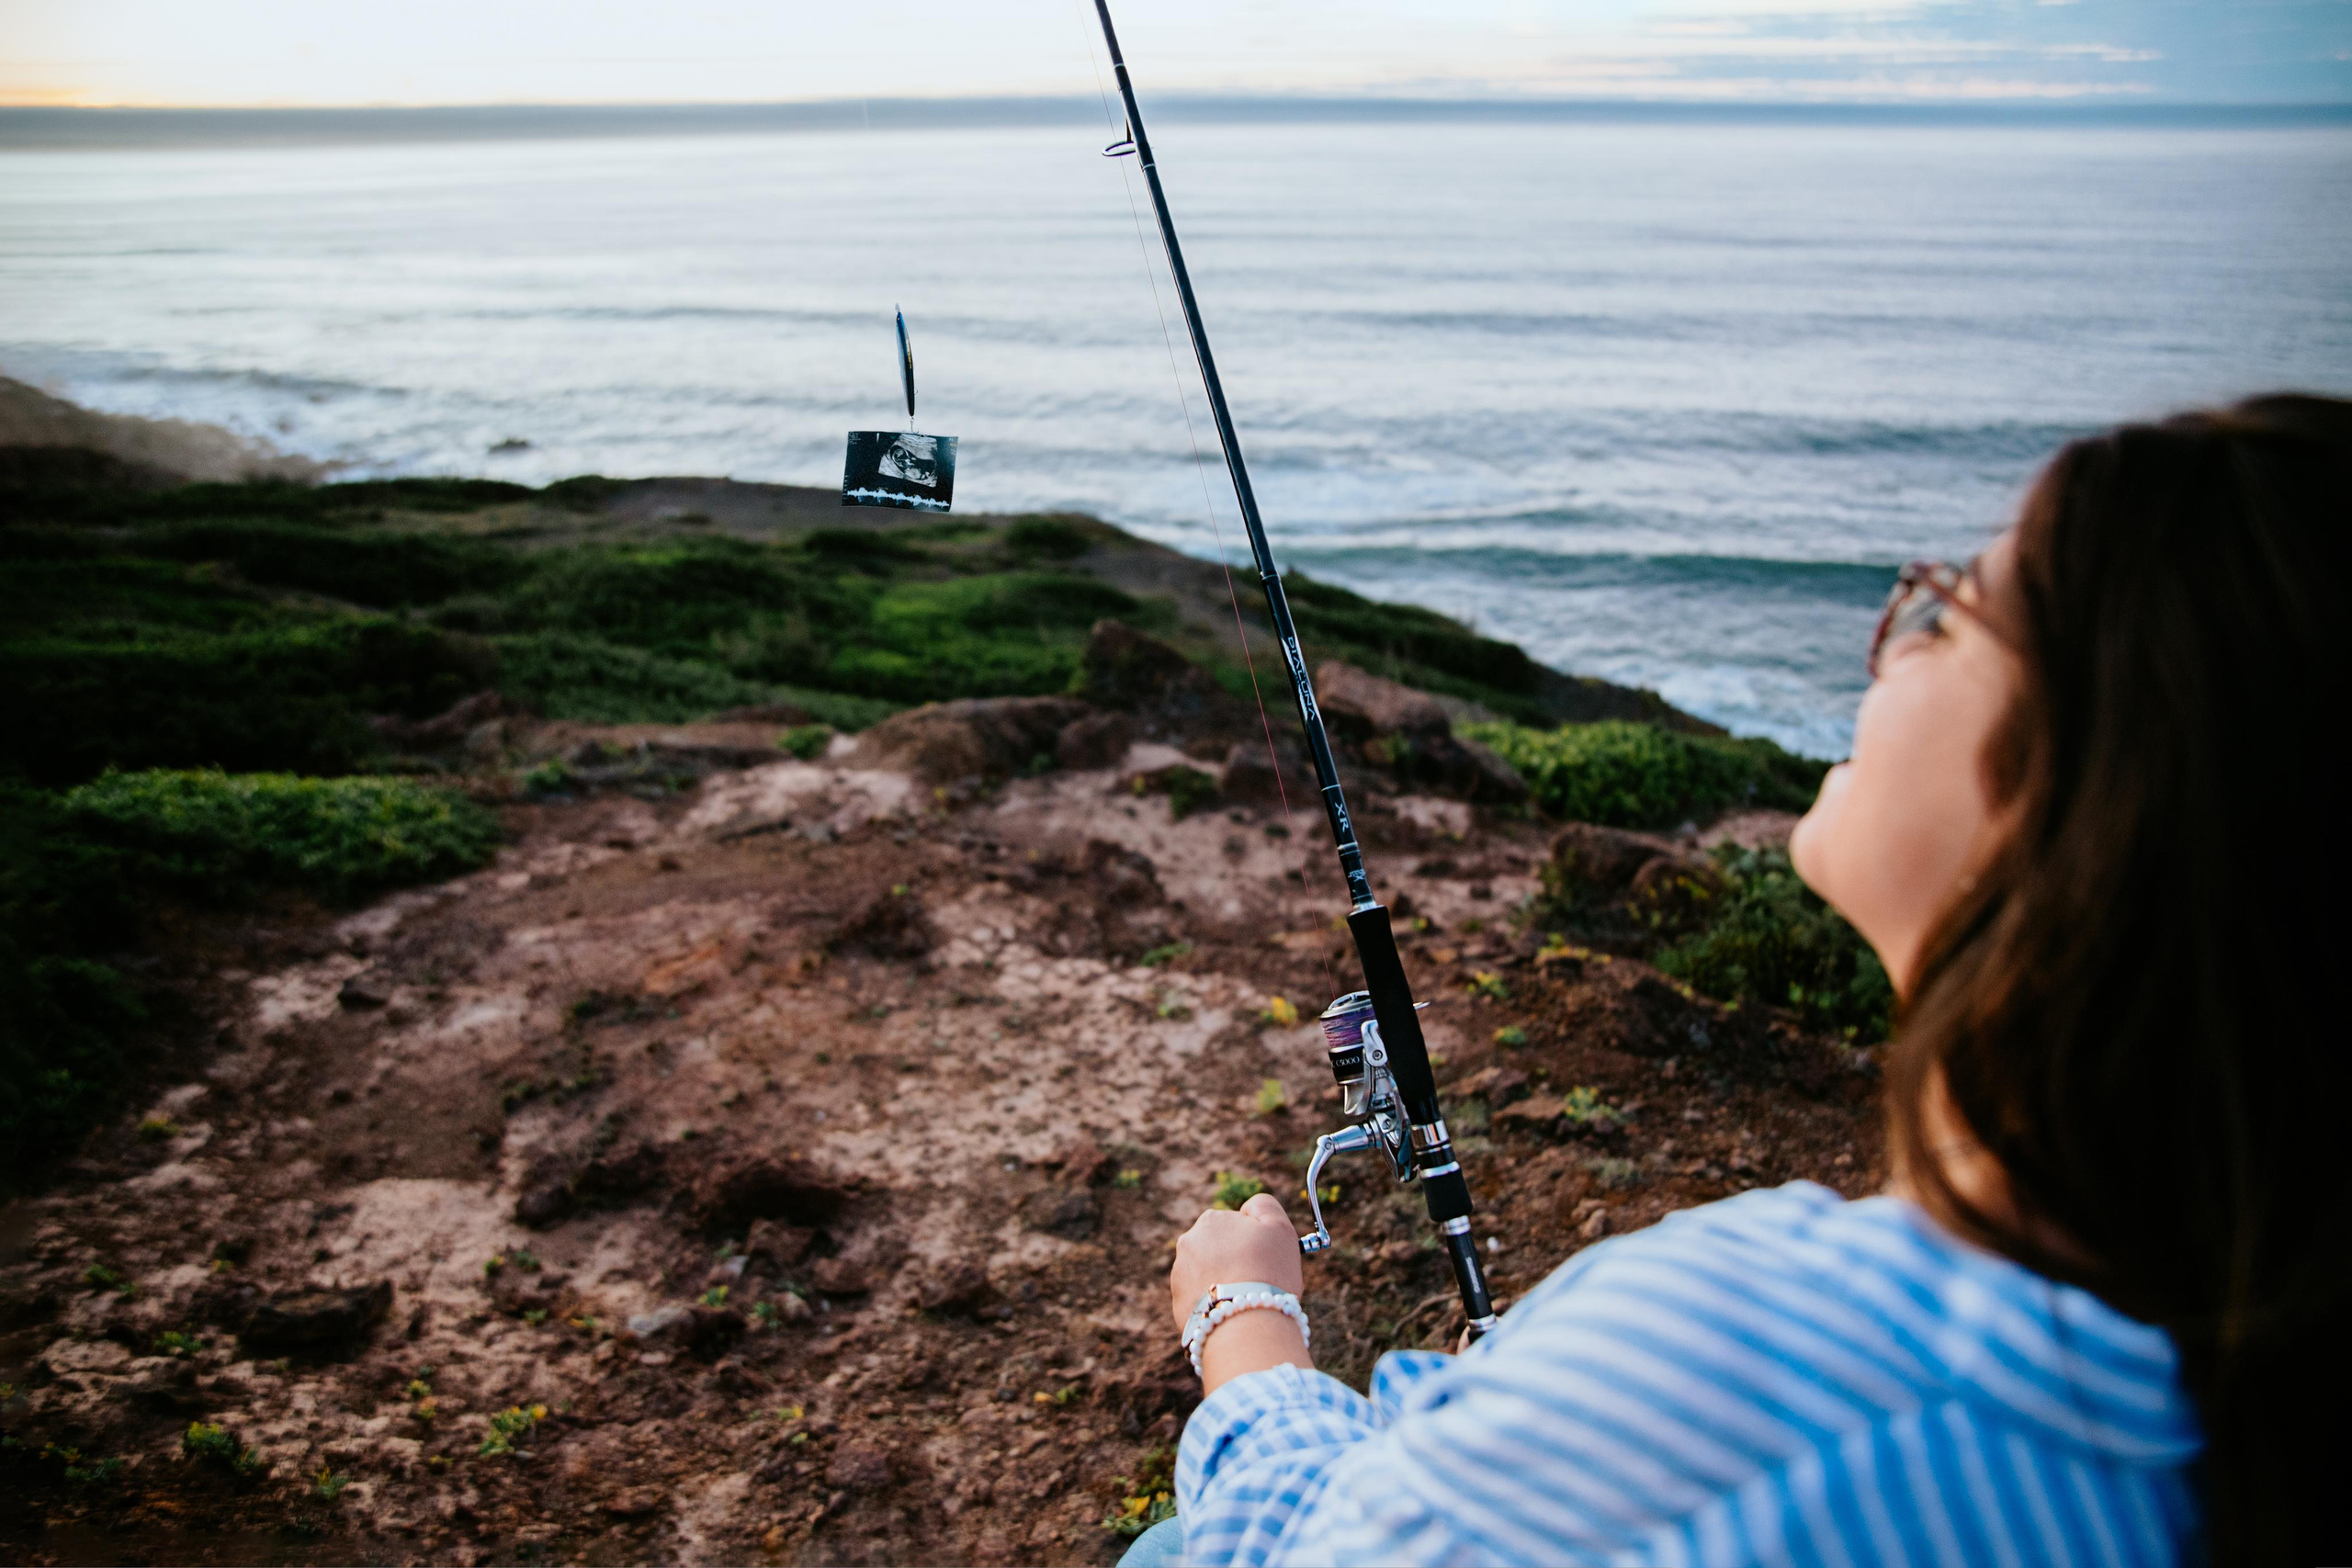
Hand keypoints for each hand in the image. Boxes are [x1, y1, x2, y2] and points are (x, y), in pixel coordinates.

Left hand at [1170, 1193, 1313, 1393]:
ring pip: (1209, 1275)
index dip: (1254, 1244)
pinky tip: (1231, 1315)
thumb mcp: (1279, 1227)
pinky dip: (1216, 1305)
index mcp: (1211, 1220)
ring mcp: (1179, 1275)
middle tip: (1256, 1282)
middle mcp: (1188, 1244)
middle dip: (1235, 1262)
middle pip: (1219, 1250)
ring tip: (1243, 1301)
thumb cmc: (1268, 1272)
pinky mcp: (1179, 1305)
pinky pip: (1202, 1301)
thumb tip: (1248, 1208)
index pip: (1235, 1227)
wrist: (1246, 1325)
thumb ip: (1264, 1205)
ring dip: (1224, 1284)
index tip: (1265, 1261)